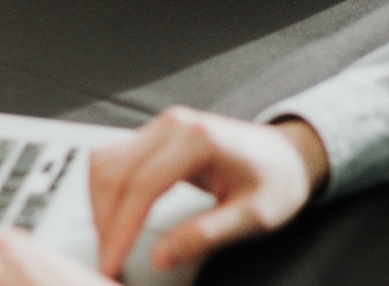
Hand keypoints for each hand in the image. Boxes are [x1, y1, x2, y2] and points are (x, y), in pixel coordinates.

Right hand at [89, 106, 329, 277]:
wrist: (289, 155)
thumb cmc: (276, 181)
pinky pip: (116, 159)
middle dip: (105, 222)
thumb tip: (161, 257)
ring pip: (106, 162)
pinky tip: (114, 219)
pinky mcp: (156, 135)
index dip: (121, 229)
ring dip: (99, 205)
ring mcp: (162, 126)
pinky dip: (107, 191)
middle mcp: (173, 125)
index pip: (142, 185)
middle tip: (109, 261)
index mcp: (198, 140)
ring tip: (110, 245)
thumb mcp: (251, 216)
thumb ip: (205, 235)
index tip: (112, 262)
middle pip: (114, 171)